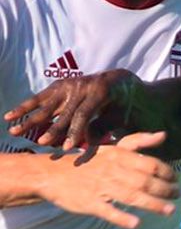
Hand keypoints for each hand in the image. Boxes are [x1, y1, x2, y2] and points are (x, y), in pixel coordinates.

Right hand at [4, 69, 139, 151]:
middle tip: (40, 143)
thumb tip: (87, 144)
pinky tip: (9, 116)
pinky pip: (40, 97)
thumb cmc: (123, 103)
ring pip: (46, 103)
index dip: (74, 131)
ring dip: (29, 118)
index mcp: (99, 91)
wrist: (120, 80)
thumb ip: (104, 127)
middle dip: (51, 128)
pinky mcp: (59, 85)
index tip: (65, 148)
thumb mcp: (120, 115)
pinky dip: (24, 107)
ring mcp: (68, 84)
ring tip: (13, 131)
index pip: (83, 114)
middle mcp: (81, 85)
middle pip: (63, 110)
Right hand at [36, 131, 178, 228]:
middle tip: (177, 195)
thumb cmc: (90, 161)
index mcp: (119, 156)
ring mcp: (100, 187)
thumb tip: (163, 135)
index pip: (150, 164)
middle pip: (145, 181)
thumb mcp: (114, 147)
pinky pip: (107, 211)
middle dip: (165, 189)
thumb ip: (139, 141)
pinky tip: (136, 223)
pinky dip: (121, 217)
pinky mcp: (88, 203)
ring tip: (169, 210)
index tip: (176, 179)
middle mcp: (112, 170)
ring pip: (132, 196)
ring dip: (153, 204)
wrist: (51, 173)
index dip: (166, 172)